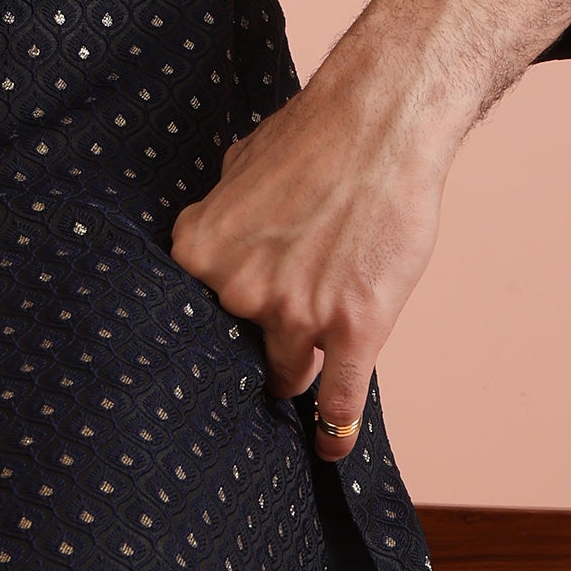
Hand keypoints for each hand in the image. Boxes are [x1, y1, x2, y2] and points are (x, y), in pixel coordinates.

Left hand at [169, 73, 451, 461]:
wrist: (380, 121)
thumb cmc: (312, 133)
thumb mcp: (237, 170)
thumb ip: (220, 220)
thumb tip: (215, 242)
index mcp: (198, 253)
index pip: (190, 315)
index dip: (210, 326)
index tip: (216, 342)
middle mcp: (237, 291)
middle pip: (235, 349)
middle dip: (251, 346)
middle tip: (264, 349)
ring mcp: (295, 315)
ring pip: (286, 374)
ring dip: (296, 370)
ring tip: (305, 372)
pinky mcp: (352, 329)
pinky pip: (337, 403)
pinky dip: (335, 431)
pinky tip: (330, 449)